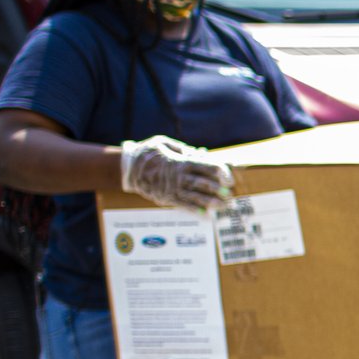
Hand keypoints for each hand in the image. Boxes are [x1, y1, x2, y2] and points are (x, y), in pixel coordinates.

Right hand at [119, 135, 234, 211]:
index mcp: (180, 161)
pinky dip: (196, 210)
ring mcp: (172, 189)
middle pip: (203, 184)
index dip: (220, 172)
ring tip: (223, 206)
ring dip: (211, 202)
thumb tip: (201, 152)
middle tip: (231, 195)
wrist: (127, 169)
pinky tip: (207, 215)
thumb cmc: (147, 153)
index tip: (230, 178)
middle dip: (219, 190)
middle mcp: (178, 176)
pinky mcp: (166, 198)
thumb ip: (183, 149)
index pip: (206, 166)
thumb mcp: (163, 143)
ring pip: (196, 197)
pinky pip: (183, 206)